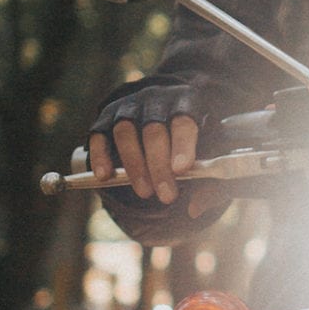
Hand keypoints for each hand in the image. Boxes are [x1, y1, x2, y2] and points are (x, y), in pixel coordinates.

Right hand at [91, 113, 226, 216]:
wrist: (164, 120)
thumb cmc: (192, 140)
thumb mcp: (209, 154)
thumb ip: (209, 181)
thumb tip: (195, 210)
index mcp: (186, 101)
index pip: (184, 120)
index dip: (182, 144)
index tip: (182, 170)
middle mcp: (155, 99)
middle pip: (154, 129)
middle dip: (159, 165)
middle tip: (167, 196)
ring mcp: (128, 106)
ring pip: (125, 131)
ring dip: (134, 164)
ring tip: (145, 192)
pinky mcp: (105, 118)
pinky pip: (98, 135)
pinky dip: (100, 156)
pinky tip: (105, 176)